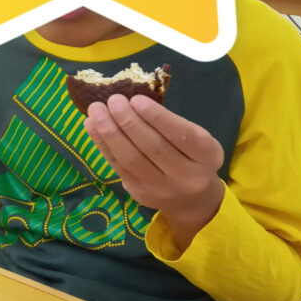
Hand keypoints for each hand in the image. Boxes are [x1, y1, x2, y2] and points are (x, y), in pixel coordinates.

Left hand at [84, 93, 224, 252]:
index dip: (159, 118)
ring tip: (96, 111)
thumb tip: (132, 99)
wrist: (192, 200)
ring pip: (132, 159)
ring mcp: (161, 188)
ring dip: (110, 133)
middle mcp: (187, 176)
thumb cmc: (193, 158)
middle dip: (129, 122)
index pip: (183, 136)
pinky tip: (92, 126)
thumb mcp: (197, 140)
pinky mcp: (140, 193)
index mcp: (208, 156)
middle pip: (154, 148)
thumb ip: (172, 123)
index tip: (137, 99)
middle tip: (113, 100)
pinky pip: (118, 167)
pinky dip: (103, 145)